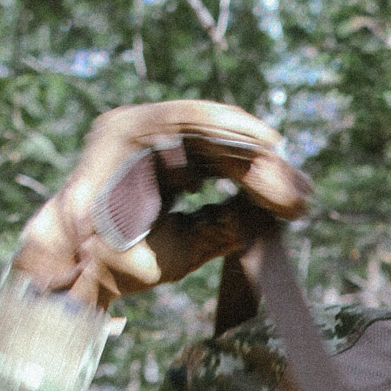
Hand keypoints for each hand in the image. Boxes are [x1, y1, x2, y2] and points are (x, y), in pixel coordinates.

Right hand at [13, 101, 310, 309]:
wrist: (86, 271)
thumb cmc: (131, 261)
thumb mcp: (193, 241)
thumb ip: (228, 222)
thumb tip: (272, 211)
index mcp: (167, 169)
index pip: (223, 163)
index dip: (263, 177)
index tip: (301, 198)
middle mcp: (154, 146)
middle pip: (222, 145)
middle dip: (266, 165)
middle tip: (304, 191)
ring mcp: (139, 132)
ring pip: (208, 127)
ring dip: (251, 144)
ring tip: (287, 164)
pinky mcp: (129, 128)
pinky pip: (185, 119)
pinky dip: (223, 126)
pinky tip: (260, 141)